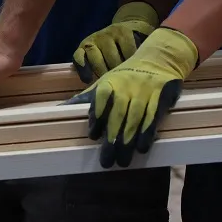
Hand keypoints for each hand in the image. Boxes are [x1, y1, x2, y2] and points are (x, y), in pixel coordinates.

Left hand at [67, 27, 197, 168]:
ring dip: (128, 140)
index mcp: (110, 83)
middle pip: (118, 114)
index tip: (93, 136)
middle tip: (106, 161)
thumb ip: (85, 98)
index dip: (97, 116)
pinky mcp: (161, 97)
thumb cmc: (124, 78)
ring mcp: (144, 91)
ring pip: (135, 118)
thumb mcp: (104, 83)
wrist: (156, 60)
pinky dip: (147, 133)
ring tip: (122, 161)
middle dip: (112, 138)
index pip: (101, 99)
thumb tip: (60, 109)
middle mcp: (126, 86)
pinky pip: (153, 117)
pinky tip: (142, 148)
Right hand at [72, 1, 159, 82]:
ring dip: (101, 72)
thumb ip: (144, 56)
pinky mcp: (82, 45)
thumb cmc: (135, 42)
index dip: (131, 68)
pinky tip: (87, 80)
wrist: (124, 27)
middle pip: (111, 57)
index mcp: (123, 31)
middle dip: (117, 73)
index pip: (127, 53)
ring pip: (95, 56)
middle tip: (122, 88)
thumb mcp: (141, 43)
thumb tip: (153, 76)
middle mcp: (107, 33)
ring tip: (108, 86)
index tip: (136, 81)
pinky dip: (82, 67)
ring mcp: (94, 38)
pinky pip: (78, 56)